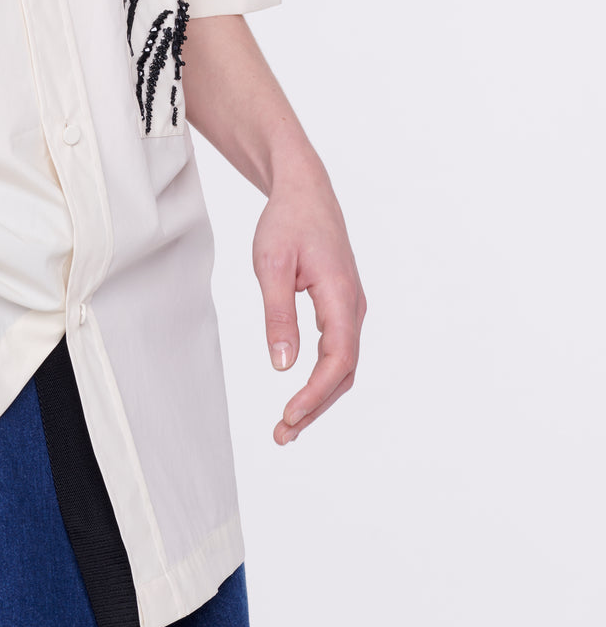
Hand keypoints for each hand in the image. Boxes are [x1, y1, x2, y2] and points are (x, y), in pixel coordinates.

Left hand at [252, 160, 365, 443]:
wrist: (305, 191)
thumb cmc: (287, 222)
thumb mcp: (272, 264)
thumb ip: (278, 315)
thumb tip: (282, 365)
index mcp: (341, 294)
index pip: (338, 358)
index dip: (315, 393)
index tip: (288, 416)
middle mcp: (354, 306)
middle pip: (344, 371)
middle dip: (316, 406)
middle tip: (282, 435)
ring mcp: (350, 307)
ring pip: (343, 365)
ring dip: (319, 397)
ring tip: (288, 427)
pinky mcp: (341, 307)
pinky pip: (338, 351)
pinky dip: (321, 379)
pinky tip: (300, 396)